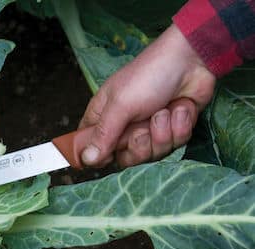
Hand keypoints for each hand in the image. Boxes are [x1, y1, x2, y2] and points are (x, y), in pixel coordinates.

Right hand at [79, 25, 215, 166]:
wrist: (191, 61)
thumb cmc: (148, 76)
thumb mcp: (120, 105)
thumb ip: (103, 135)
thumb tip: (86, 159)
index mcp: (104, 118)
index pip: (92, 149)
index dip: (100, 157)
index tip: (110, 155)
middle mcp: (125, 128)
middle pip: (126, 158)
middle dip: (139, 145)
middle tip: (143, 126)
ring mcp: (150, 130)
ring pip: (153, 153)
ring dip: (162, 132)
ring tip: (164, 110)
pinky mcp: (173, 130)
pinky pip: (175, 144)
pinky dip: (180, 126)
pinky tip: (180, 108)